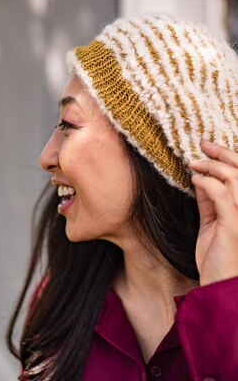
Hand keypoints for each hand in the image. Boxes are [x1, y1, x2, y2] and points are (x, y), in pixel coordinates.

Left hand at [189, 141, 237, 285]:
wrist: (219, 282)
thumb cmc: (216, 254)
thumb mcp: (212, 221)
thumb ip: (209, 200)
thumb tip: (200, 177)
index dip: (227, 155)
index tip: (207, 147)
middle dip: (221, 154)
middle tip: (202, 145)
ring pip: (233, 179)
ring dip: (212, 167)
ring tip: (194, 163)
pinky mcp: (234, 225)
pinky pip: (221, 196)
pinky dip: (208, 184)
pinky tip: (195, 179)